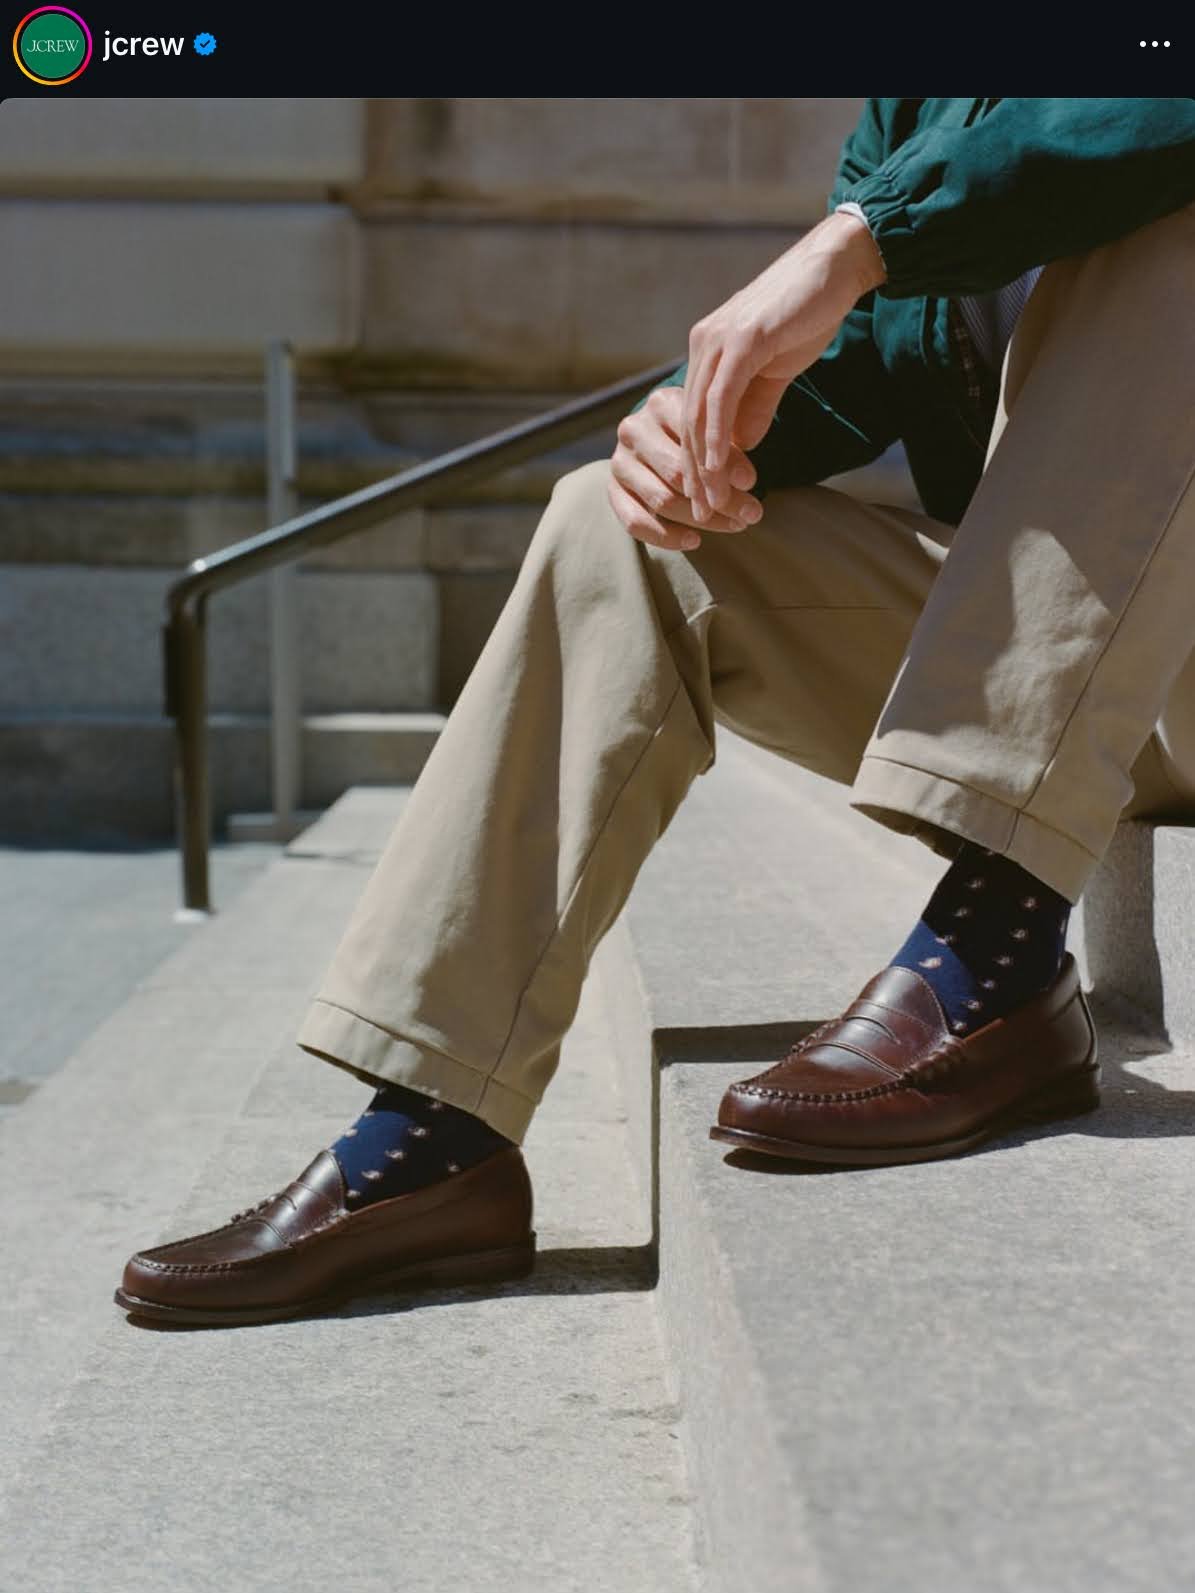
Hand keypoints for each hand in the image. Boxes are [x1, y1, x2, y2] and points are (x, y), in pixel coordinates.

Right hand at [608, 384, 761, 552]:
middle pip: (676, 473)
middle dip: (718, 498)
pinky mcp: (612, 489)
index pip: (691, 438)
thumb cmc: (696, 431)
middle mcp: (633, 429)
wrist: (660, 437)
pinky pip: (634, 521)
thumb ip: (727, 448)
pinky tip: (694, 541)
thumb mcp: (713, 428)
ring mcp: (619, 461)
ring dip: (701, 519)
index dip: (723, 463)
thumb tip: (746, 482)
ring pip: (661, 499)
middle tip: (751, 514)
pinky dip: (666, 536)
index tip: (752, 483)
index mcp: (660, 404)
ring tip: (733, 526)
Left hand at [680, 209, 885, 518]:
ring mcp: (719, 340)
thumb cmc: (809, 313)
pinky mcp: (742, 340)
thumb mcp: (779, 369)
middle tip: (705, 515)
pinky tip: (722, 467)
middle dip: (696, 474)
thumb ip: (756, 406)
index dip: (697, 463)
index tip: (707, 501)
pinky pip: (721, 398)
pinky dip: (718, 436)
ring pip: (702, 415)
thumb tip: (742, 446)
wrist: (837, 267)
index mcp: (709, 351)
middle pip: (690, 421)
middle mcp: (704, 344)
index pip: (694, 417)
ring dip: (706, 465)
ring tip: (714, 503)